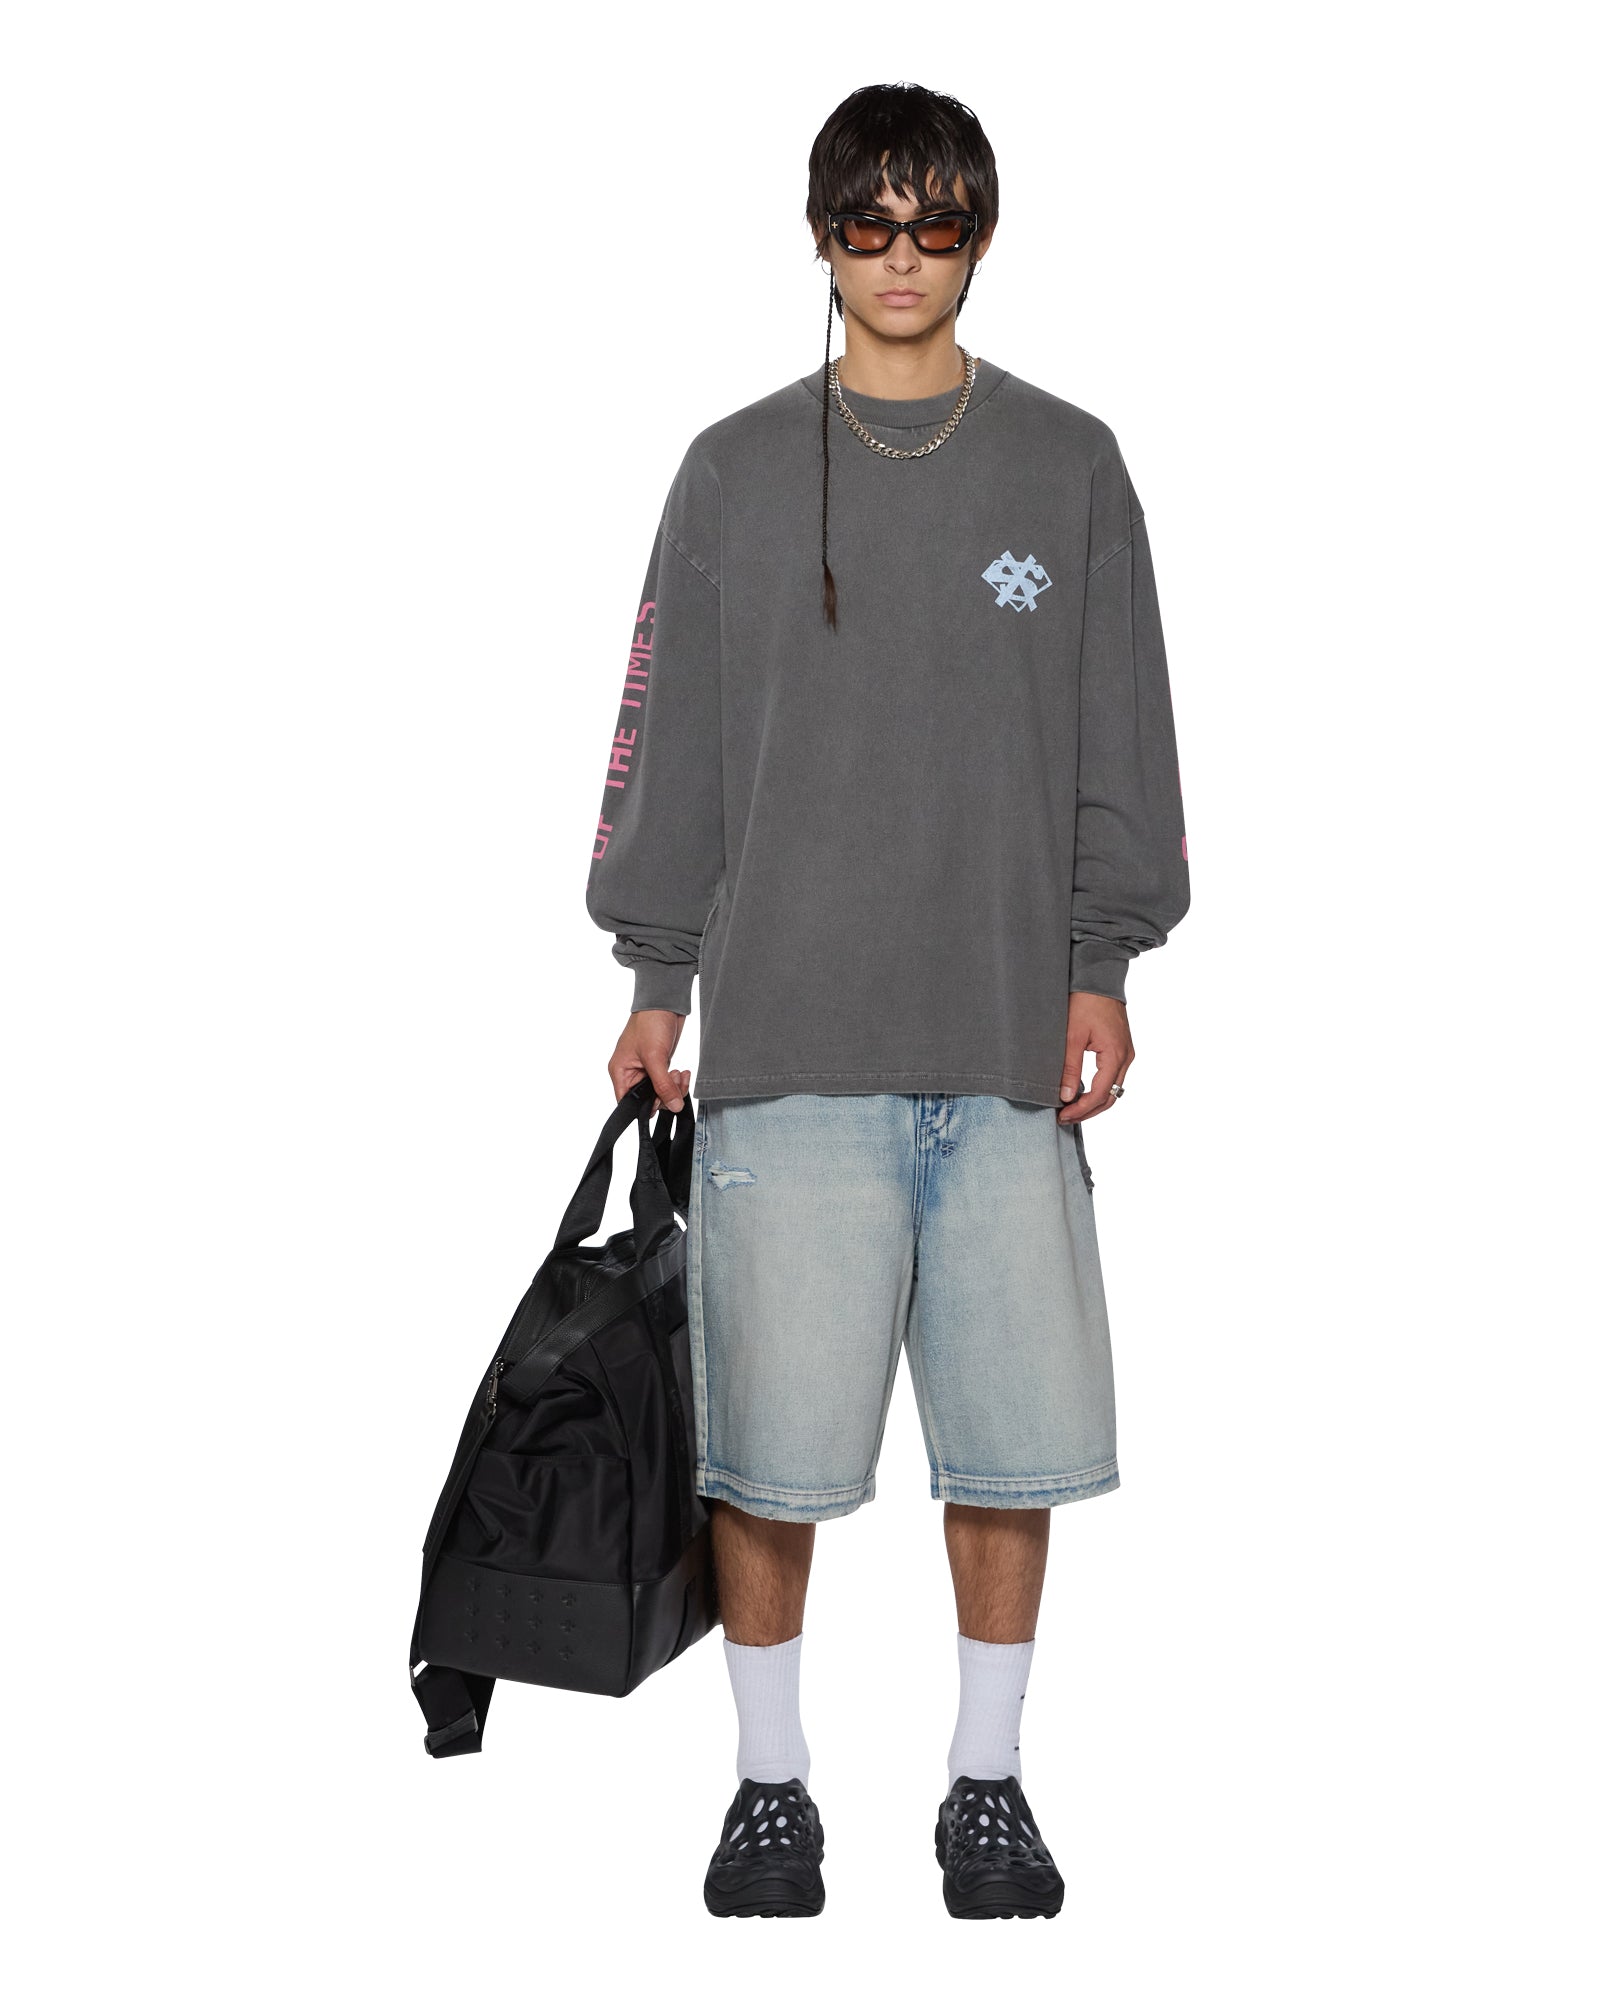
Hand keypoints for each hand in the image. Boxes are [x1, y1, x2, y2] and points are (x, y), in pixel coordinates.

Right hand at [610, 1009, 689, 1113]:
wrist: (665, 1002)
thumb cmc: (650, 1022)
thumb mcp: (655, 1057)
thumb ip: (663, 1085)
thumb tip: (673, 1106)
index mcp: (620, 1072)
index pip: (627, 1102)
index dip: (645, 1106)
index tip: (662, 1101)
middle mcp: (631, 1073)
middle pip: (647, 1100)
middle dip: (665, 1095)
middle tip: (675, 1083)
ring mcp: (646, 1069)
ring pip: (660, 1093)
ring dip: (674, 1088)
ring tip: (680, 1075)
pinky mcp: (659, 1065)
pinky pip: (668, 1083)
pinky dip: (677, 1081)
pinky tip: (683, 1073)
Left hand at [1057, 992, 1133, 1124]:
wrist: (1098, 977)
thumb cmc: (1085, 1001)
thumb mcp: (1072, 1035)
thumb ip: (1070, 1068)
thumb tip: (1067, 1096)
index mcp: (1115, 1055)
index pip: (1101, 1095)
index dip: (1081, 1110)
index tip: (1063, 1116)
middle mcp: (1126, 1057)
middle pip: (1110, 1097)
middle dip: (1088, 1111)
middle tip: (1065, 1117)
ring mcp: (1126, 1053)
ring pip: (1113, 1089)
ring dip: (1094, 1101)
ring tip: (1071, 1108)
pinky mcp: (1121, 1048)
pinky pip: (1113, 1077)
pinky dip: (1099, 1088)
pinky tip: (1081, 1091)